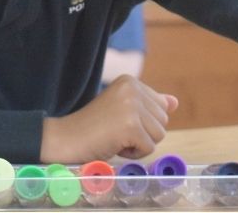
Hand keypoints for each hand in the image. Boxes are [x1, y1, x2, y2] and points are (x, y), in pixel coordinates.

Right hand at [41, 74, 177, 162]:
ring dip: (138, 144)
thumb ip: (148, 104)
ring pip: (159, 135)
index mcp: (131, 82)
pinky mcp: (130, 126)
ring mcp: (132, 106)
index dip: (142, 123)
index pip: (161, 107)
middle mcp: (133, 89)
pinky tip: (114, 146)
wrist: (63, 140)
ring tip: (114, 138)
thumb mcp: (122, 110)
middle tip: (115, 132)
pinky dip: (133, 154)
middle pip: (163, 121)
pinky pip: (149, 148)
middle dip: (142, 134)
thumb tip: (174, 102)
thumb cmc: (91, 128)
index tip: (118, 123)